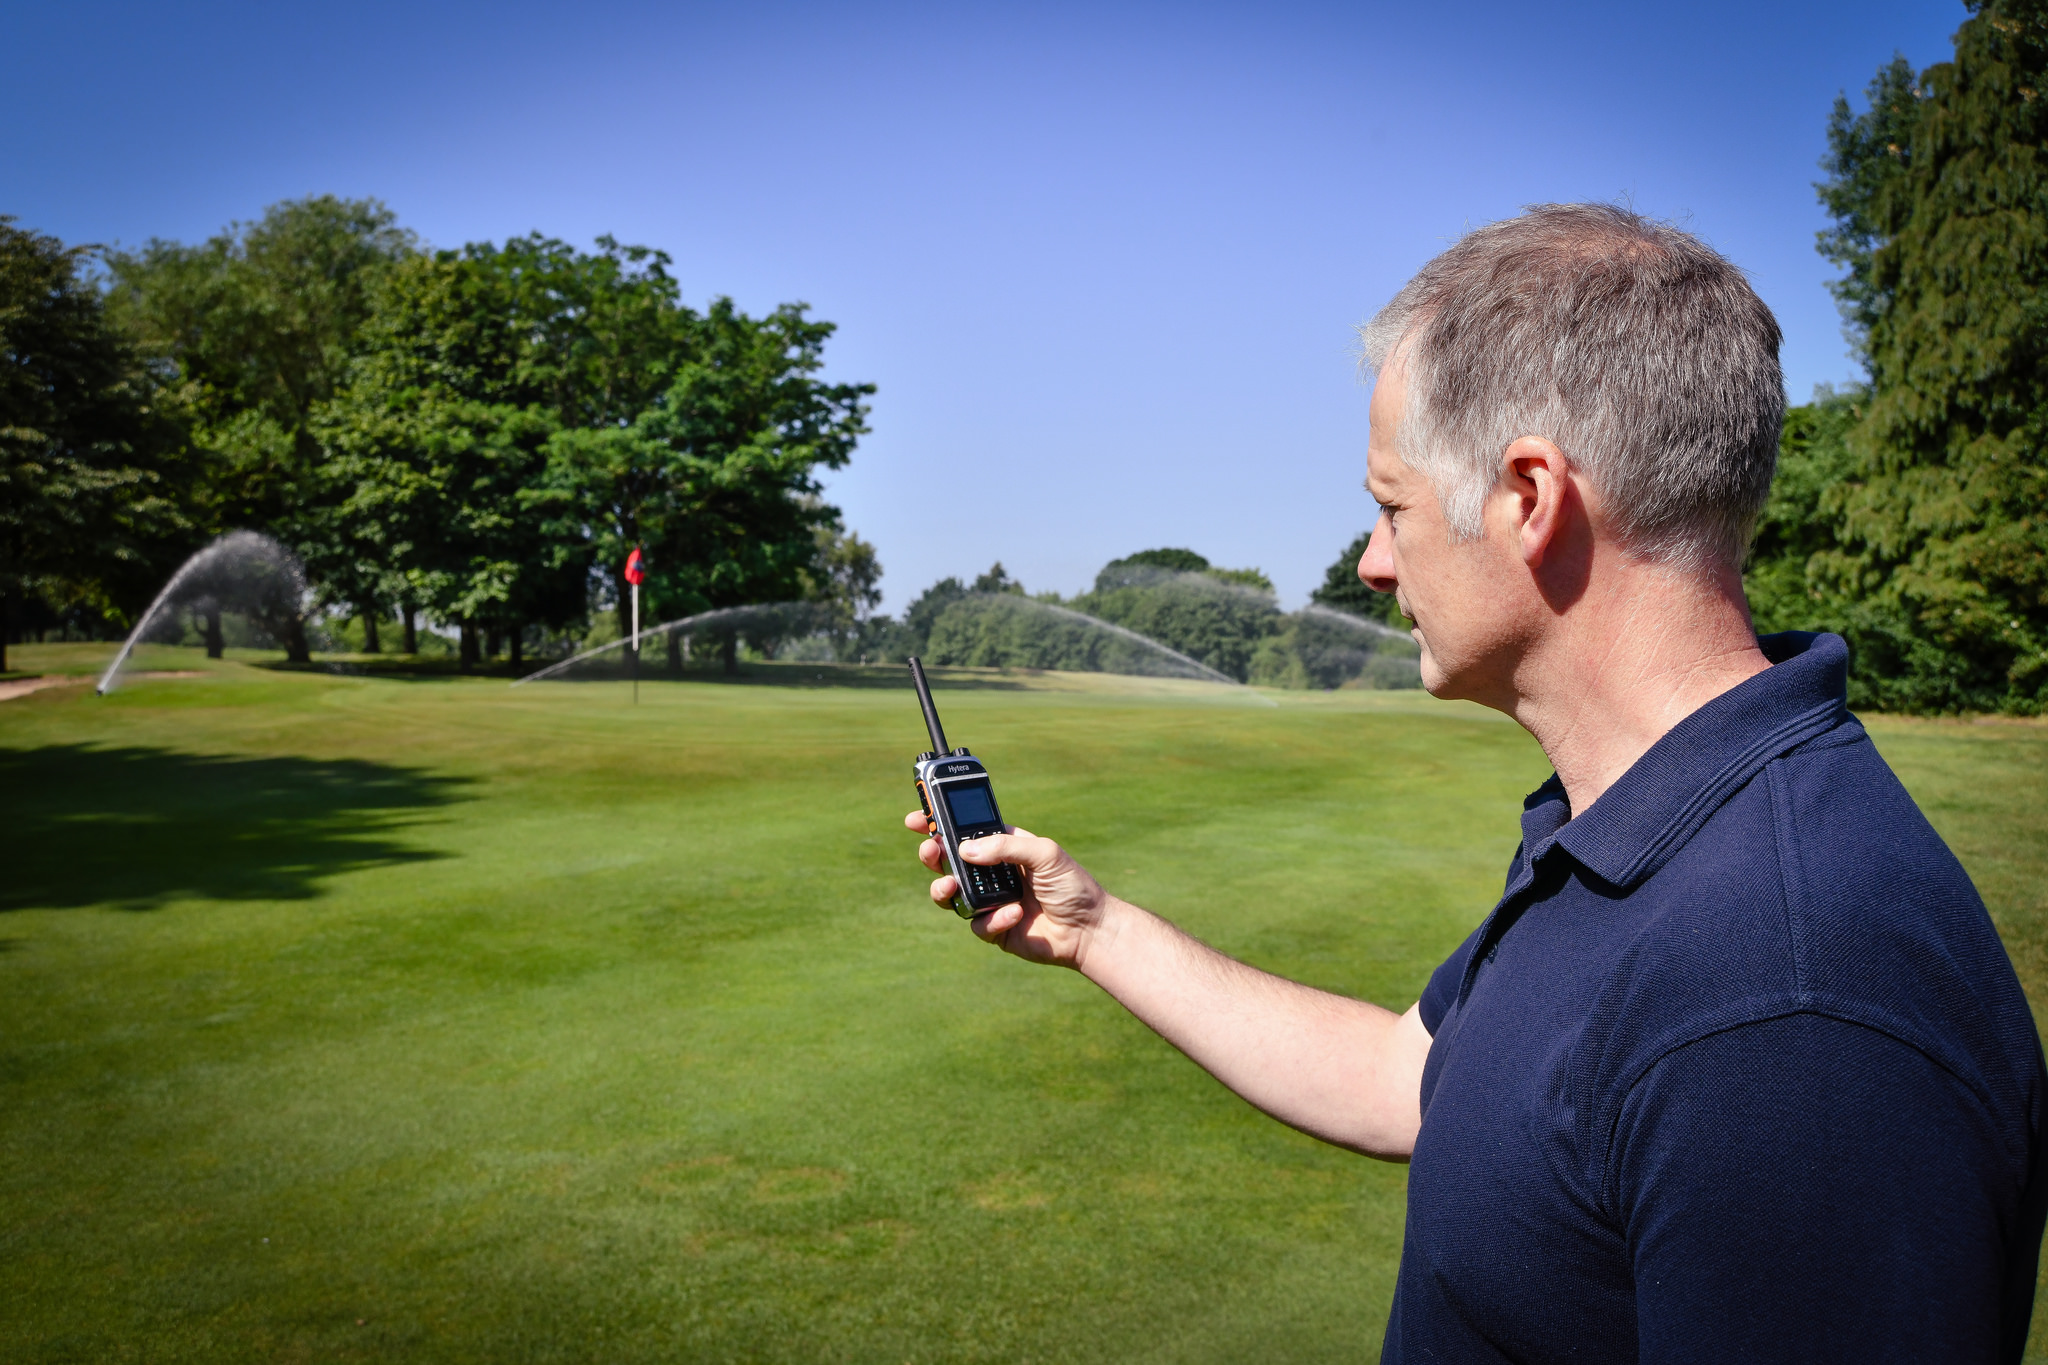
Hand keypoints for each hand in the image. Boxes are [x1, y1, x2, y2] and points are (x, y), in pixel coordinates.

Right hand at [901, 810, 1114, 967]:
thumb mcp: (1043, 853)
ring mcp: (991, 901)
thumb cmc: (1072, 885)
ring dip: (944, 888)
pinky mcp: (995, 929)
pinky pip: (977, 924)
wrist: (1089, 929)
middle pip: (949, 861)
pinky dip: (992, 919)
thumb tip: (964, 849)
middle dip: (932, 855)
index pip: (965, 831)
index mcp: (1004, 847)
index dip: (938, 825)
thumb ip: (1004, 847)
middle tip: (930, 851)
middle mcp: (993, 872)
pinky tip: (1015, 914)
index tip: (916, 819)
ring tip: (950, 885)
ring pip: (951, 894)